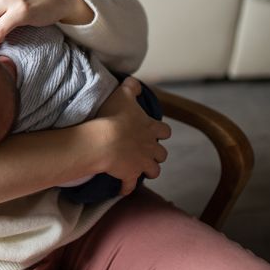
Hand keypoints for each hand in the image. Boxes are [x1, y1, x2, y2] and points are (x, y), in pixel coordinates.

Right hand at [94, 77, 170, 195]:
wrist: (104, 140)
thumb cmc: (113, 115)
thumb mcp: (123, 94)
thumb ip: (132, 87)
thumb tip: (135, 82)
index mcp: (150, 128)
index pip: (165, 131)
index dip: (161, 132)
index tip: (154, 132)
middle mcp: (150, 147)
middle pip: (162, 154)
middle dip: (156, 154)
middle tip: (145, 151)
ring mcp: (141, 163)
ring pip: (153, 171)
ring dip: (147, 170)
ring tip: (138, 169)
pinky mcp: (129, 175)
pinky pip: (130, 186)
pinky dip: (126, 187)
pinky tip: (122, 187)